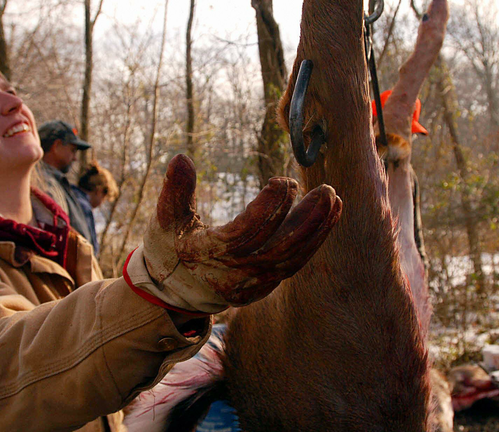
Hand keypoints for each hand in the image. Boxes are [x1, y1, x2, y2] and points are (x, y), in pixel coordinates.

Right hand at [139, 154, 341, 311]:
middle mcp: (233, 274)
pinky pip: (294, 265)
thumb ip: (174, 190)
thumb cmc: (170, 246)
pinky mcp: (264, 286)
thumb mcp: (165, 219)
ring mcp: (251, 284)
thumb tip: (181, 157)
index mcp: (206, 255)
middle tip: (326, 190)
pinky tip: (327, 217)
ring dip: (317, 230)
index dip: (268, 208)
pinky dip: (313, 242)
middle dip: (306, 220)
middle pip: (279, 249)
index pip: (245, 233)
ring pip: (292, 259)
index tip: (284, 181)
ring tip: (333, 200)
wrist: (176, 290)